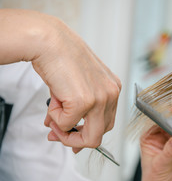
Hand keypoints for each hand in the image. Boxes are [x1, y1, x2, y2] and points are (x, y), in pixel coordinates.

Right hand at [0, 9, 120, 149]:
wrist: (50, 41)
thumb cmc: (62, 57)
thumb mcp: (76, 85)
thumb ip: (75, 109)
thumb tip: (63, 129)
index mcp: (112, 89)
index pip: (106, 122)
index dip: (87, 133)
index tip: (72, 137)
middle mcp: (111, 94)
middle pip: (100, 134)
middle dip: (76, 139)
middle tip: (58, 135)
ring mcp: (100, 99)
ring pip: (90, 138)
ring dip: (66, 134)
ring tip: (52, 121)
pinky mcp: (84, 101)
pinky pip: (66, 124)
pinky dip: (54, 117)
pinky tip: (52, 100)